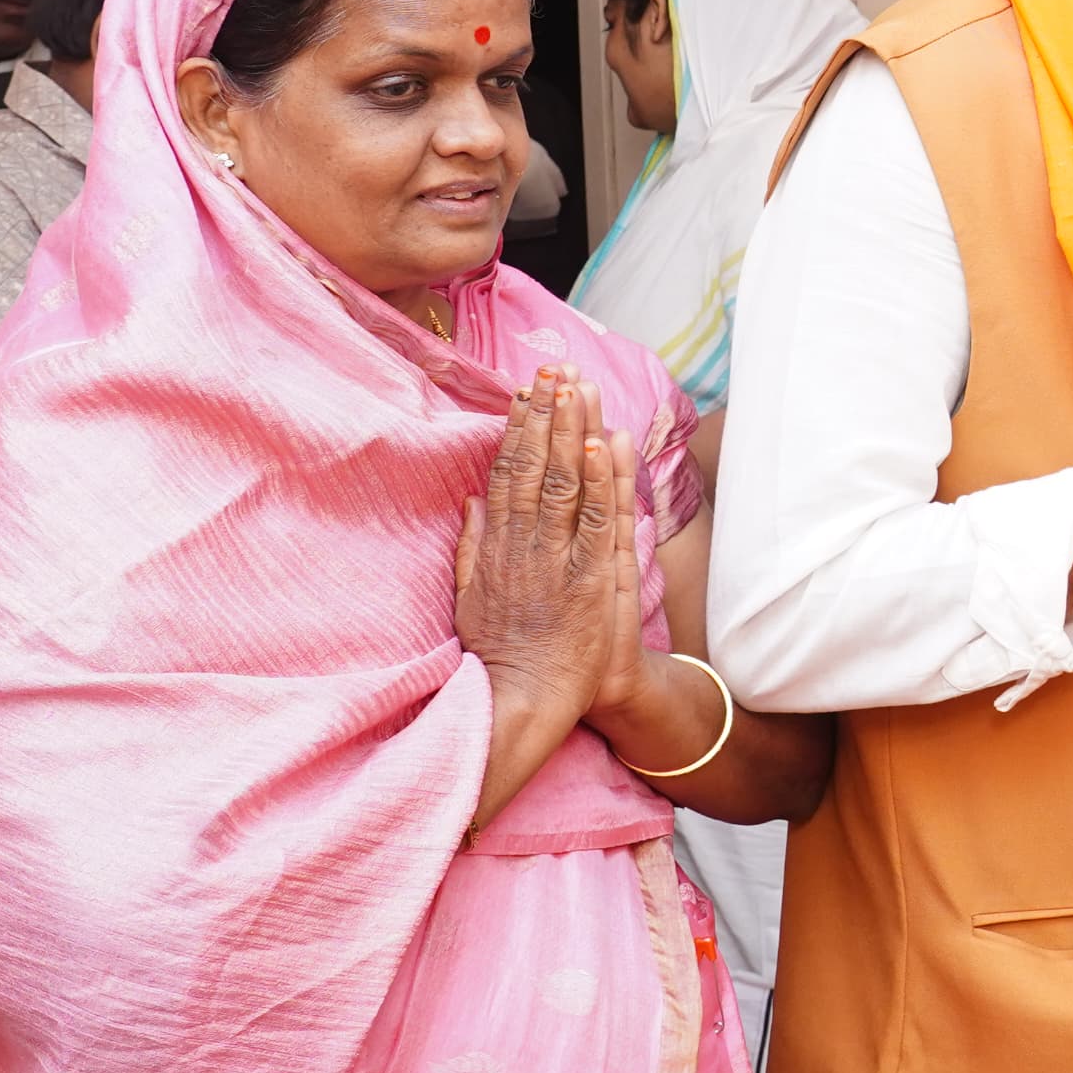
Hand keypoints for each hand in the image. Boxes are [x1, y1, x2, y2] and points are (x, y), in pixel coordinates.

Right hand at [454, 370, 641, 742]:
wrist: (525, 703)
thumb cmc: (501, 655)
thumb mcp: (469, 599)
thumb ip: (470, 549)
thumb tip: (472, 502)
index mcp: (496, 547)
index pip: (508, 474)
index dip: (518, 429)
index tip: (526, 390)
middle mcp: (523, 546)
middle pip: (535, 468)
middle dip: (546, 416)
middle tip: (553, 369)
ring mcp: (556, 560)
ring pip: (565, 484)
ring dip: (573, 433)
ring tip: (579, 388)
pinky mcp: (589, 580)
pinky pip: (596, 522)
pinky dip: (599, 482)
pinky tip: (603, 444)